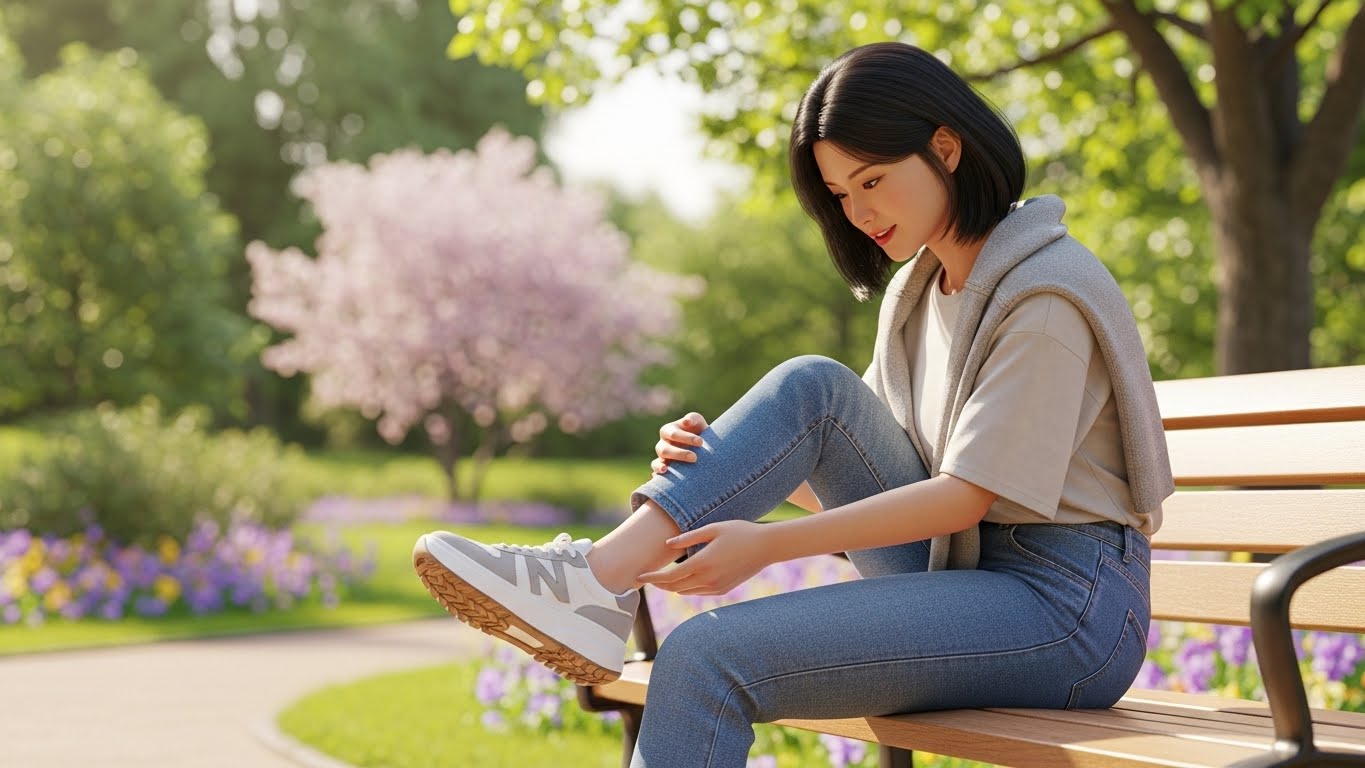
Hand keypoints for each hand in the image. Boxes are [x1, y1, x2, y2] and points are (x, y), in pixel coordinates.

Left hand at [636, 521, 772, 595]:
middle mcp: (708, 579)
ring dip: (671, 587)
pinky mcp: (723, 589)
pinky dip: (686, 588)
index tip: (639, 577)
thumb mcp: (713, 528)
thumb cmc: (740, 532)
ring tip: (660, 579)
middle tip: (645, 579)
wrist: (766, 547)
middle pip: (674, 587)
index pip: (670, 576)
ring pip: (685, 592)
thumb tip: (667, 545)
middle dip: (658, 584)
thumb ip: (688, 537)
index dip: (652, 578)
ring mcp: (716, 586)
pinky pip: (698, 592)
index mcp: (703, 562)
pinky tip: (681, 581)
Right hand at [651, 412, 708, 474]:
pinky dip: (658, 474)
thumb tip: (686, 421)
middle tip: (695, 458)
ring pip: (657, 462)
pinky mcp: (664, 468)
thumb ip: (693, 418)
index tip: (701, 442)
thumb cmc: (699, 432)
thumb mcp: (698, 422)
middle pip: (664, 449)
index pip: (673, 434)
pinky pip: (656, 472)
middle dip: (679, 454)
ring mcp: (661, 458)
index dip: (686, 438)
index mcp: (668, 430)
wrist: (704, 448)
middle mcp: (662, 444)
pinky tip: (664, 478)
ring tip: (666, 469)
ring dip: (661, 465)